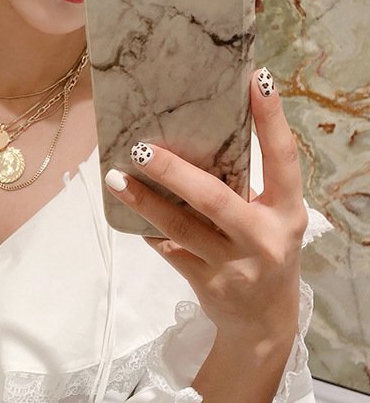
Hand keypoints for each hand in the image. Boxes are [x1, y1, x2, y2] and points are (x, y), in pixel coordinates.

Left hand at [104, 67, 307, 346]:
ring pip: (181, 228)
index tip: (256, 79)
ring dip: (145, 203)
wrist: (262, 323)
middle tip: (141, 148)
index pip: (283, 158)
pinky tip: (129, 215)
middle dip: (175, 172)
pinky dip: (150, 233)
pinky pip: (169, 252)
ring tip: (115, 179)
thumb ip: (247, 190)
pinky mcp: (207, 284)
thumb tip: (194, 145)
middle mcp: (264, 238)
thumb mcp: (271, 222)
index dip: (272, 119)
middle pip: (214, 198)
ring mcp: (233, 265)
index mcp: (287, 212)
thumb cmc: (264, 256)